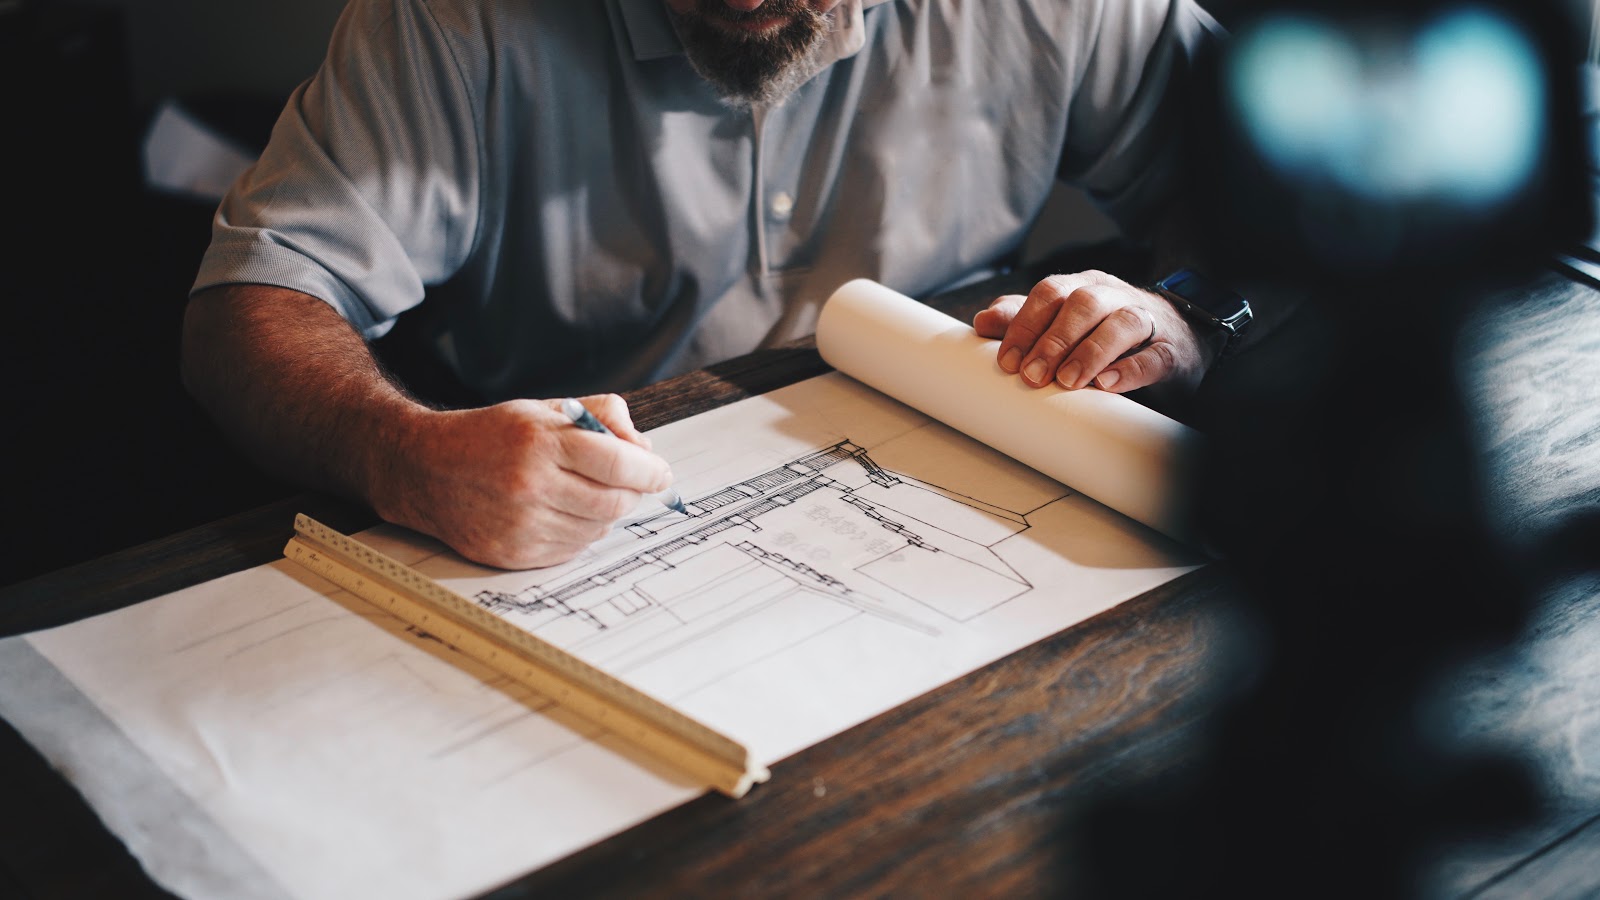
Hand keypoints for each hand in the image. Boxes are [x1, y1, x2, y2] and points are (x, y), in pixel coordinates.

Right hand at [372, 394, 673, 569]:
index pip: (618, 463)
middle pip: (615, 502)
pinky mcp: (514, 554)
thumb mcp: (543, 409)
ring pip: (597, 529)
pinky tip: (563, 513)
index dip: (650, 471)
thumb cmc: (491, 436)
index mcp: (540, 442)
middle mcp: (530, 485)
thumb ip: (600, 416)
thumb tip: (644, 448)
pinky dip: (580, 533)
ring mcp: (521, 524)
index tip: (661, 473)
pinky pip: (573, 550)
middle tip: (628, 483)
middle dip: (632, 493)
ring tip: (584, 493)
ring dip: (605, 513)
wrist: (426, 469)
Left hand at [973, 270, 1210, 393]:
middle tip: (1032, 375)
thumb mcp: (1062, 323)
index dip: (1025, 324)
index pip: (1050, 293)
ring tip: (1067, 381)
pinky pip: (1154, 355)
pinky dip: (1130, 369)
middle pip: (1083, 304)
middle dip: (1053, 340)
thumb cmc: (1104, 331)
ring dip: (1089, 352)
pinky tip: (1108, 385)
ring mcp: (1146, 320)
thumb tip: (981, 322)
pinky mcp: (1170, 350)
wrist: (1174, 340)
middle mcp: (1113, 296)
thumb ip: (1024, 320)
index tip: (1007, 361)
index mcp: (1082, 287)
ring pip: (1121, 323)